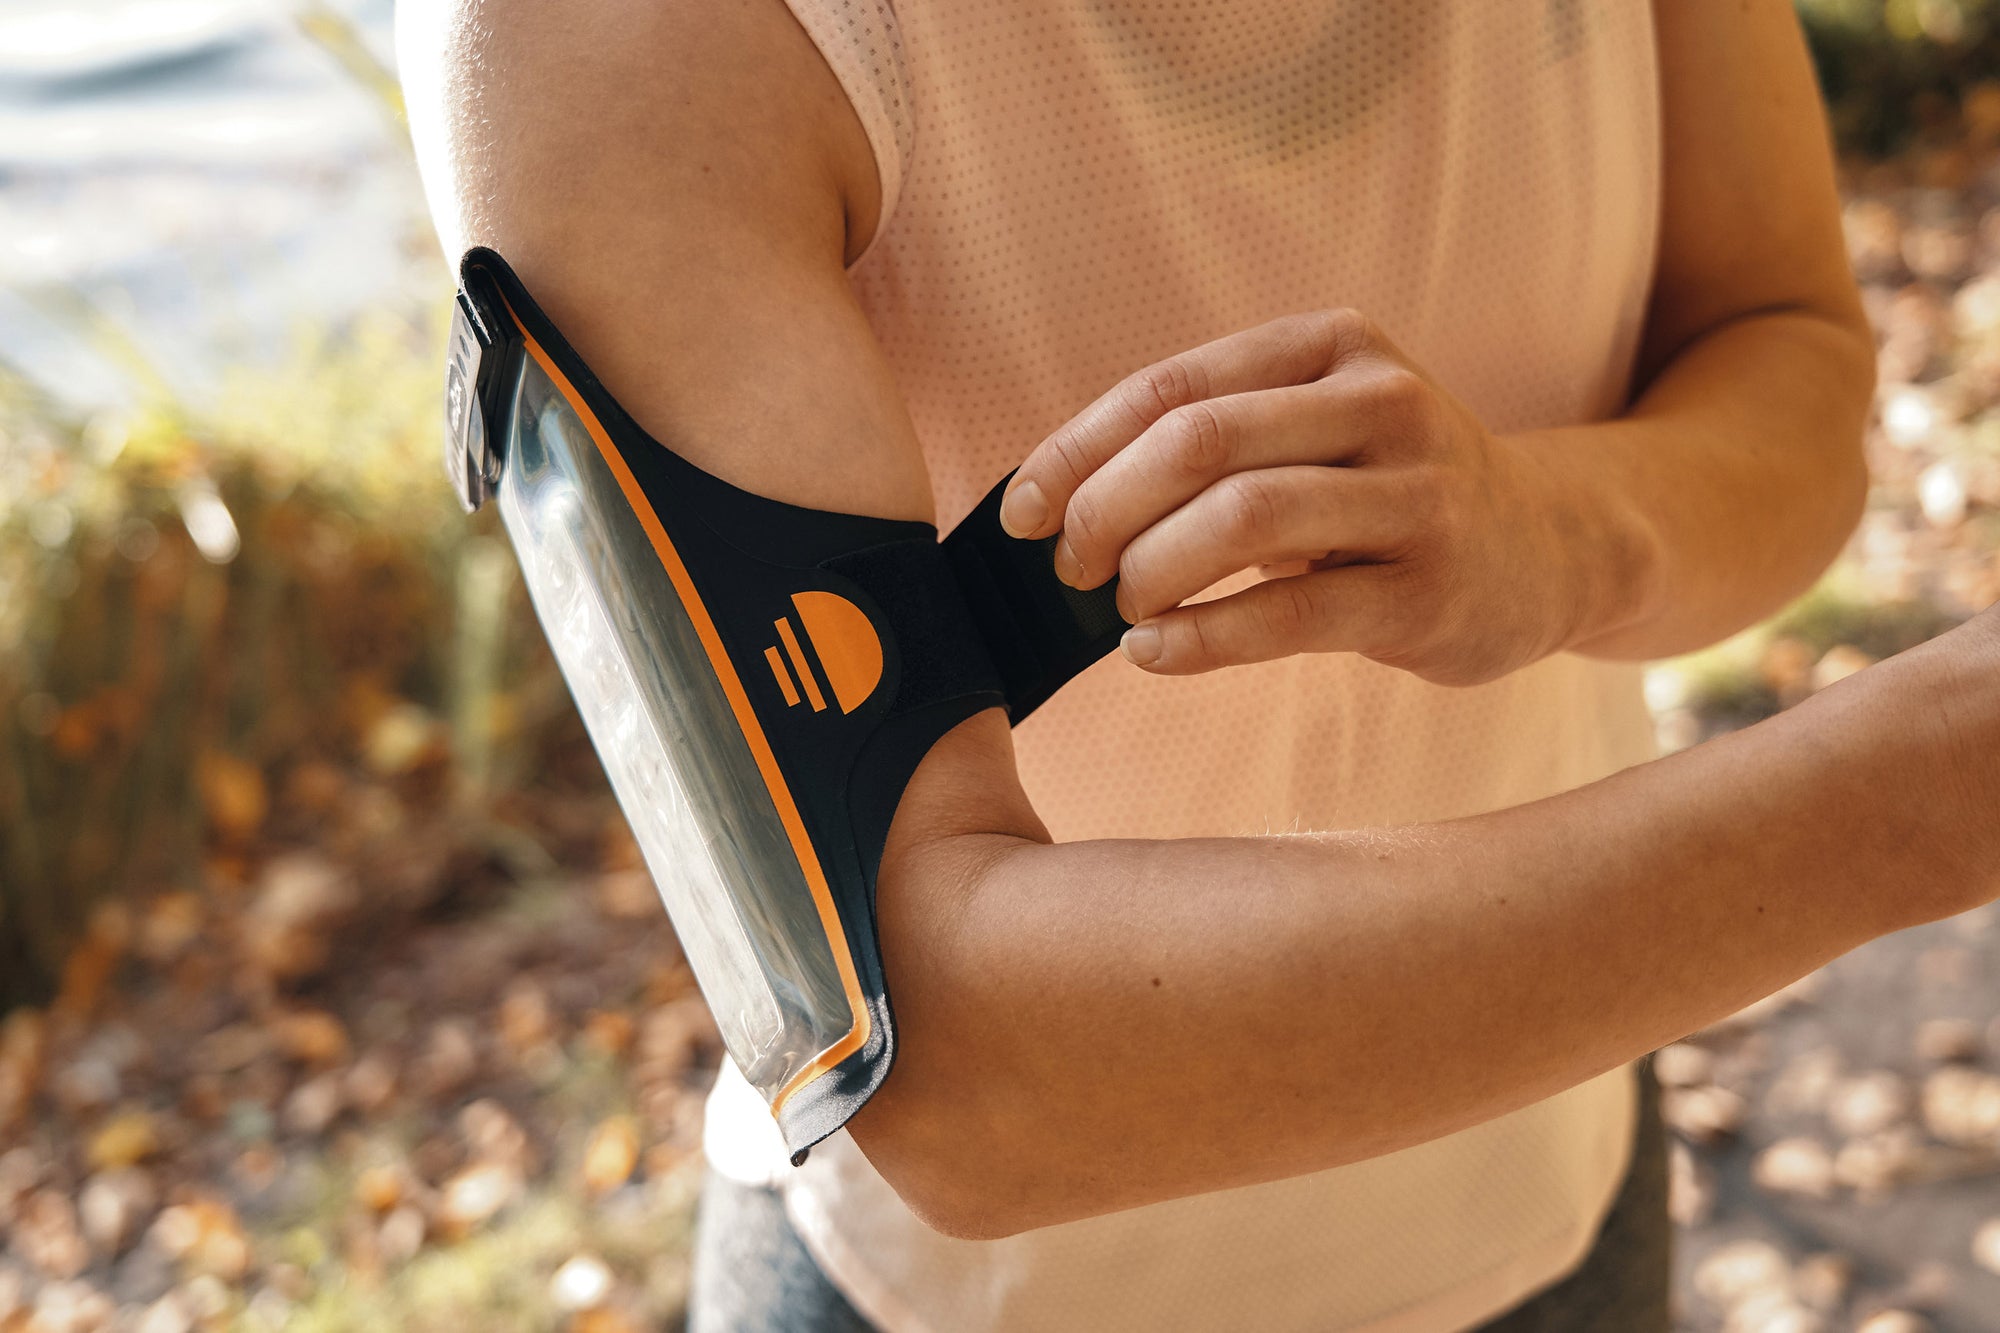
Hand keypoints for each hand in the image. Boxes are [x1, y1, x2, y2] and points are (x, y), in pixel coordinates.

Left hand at [1002, 309, 1634, 685]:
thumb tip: (1055, 498)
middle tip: (1070, 568)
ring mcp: (1417, 496)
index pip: (1171, 388)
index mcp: (1334, 344)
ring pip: (1243, 518)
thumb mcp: (1314, 430)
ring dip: (1151, 570)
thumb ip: (1212, 439)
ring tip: (1120, 608)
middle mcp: (1384, 402)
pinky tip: (1152, 652)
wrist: (1551, 547)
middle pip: (1200, 442)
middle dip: (1107, 509)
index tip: (1020, 512)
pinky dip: (1200, 639)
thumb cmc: (1387, 492)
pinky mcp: (1430, 592)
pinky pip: (1289, 614)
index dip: (1078, 450)